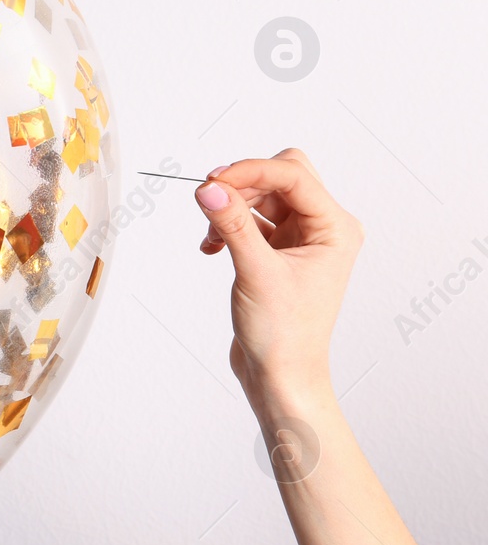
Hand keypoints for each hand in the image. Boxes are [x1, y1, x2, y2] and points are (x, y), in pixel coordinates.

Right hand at [194, 148, 362, 405]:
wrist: (280, 374)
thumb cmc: (284, 334)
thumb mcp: (256, 272)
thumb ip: (232, 224)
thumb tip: (210, 189)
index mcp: (335, 229)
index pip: (293, 176)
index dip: (251, 171)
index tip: (212, 181)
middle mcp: (323, 229)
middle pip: (281, 176)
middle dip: (243, 183)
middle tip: (209, 196)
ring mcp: (301, 239)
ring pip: (263, 196)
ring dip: (232, 206)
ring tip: (211, 232)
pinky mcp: (279, 251)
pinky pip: (252, 219)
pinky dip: (229, 224)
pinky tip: (212, 245)